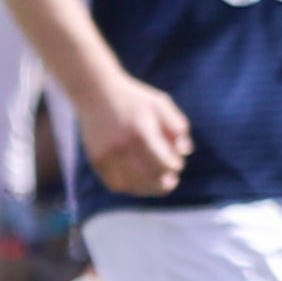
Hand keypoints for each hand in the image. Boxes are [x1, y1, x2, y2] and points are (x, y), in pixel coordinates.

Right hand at [85, 75, 196, 195]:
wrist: (96, 92)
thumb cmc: (134, 99)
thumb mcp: (161, 104)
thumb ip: (177, 127)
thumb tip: (185, 152)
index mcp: (142, 132)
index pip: (165, 164)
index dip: (175, 166)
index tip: (176, 162)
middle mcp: (123, 146)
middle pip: (150, 179)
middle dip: (165, 182)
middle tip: (171, 180)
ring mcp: (108, 155)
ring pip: (133, 186)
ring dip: (149, 188)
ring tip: (157, 183)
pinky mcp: (97, 160)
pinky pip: (116, 185)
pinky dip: (130, 187)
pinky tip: (139, 181)